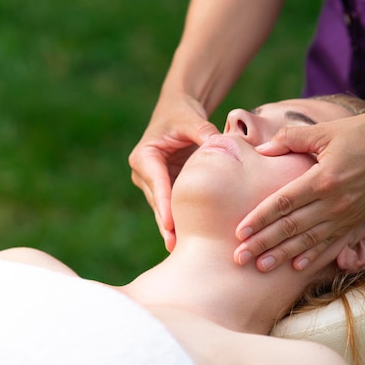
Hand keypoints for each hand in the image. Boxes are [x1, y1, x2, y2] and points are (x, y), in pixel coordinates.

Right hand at [129, 92, 219, 250]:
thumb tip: (220, 144)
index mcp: (144, 156)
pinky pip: (173, 207)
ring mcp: (153, 183)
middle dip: (168, 224)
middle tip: (178, 247)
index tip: (170, 224)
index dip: (164, 204)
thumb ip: (203, 132)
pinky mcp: (164, 188)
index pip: (156, 182)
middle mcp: (144, 172)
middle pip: (158, 201)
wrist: (177, 113)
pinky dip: (181, 222)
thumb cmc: (183, 114)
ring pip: (164, 209)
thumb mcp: (191, 119)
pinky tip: (191, 242)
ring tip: (184, 252)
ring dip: (174, 228)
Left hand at [233, 111, 364, 270]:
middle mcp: (334, 203)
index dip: (259, 219)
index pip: (283, 204)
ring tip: (261, 267)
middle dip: (263, 244)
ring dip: (283, 255)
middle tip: (240, 258)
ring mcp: (347, 215)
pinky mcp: (356, 221)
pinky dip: (313, 256)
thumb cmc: (362, 133)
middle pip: (291, 228)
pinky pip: (331, 244)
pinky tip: (296, 267)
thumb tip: (261, 150)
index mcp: (323, 179)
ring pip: (308, 241)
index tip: (239, 232)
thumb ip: (290, 139)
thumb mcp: (324, 131)